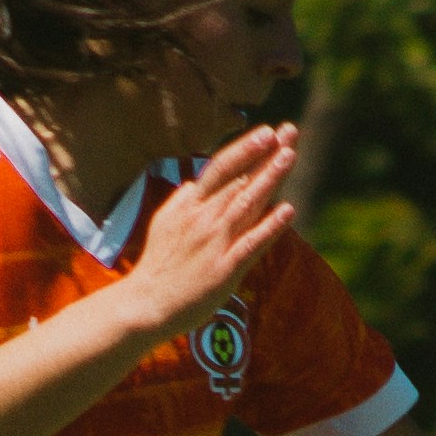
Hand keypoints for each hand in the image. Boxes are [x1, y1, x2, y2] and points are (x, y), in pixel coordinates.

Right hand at [105, 123, 303, 341]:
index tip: (267, 132)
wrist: (145, 304)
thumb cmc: (159, 265)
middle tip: (289, 131)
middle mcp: (203, 217)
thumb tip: (197, 182)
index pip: (221, 168)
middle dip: (266, 155)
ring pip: (247, 203)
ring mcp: (214, 242)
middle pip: (239, 180)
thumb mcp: (165, 222)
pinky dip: (270, 226)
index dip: (245, 149)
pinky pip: (251, 243)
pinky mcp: (224, 269)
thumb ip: (184, 201)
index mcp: (189, 204)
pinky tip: (288, 210)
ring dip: (270, 178)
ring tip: (289, 155)